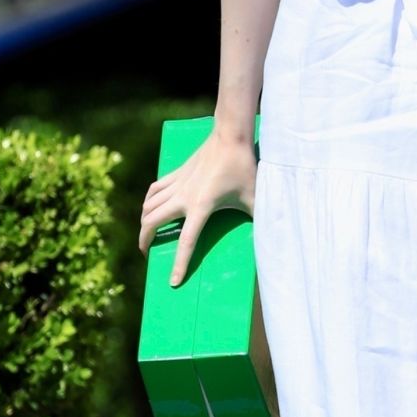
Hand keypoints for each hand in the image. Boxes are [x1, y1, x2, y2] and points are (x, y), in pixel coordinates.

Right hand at [138, 128, 257, 285]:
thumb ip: (259, 217)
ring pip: (149, 206)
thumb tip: (272, 236)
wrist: (230, 135)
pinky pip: (154, 189)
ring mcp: (177, 184)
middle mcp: (183, 197)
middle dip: (145, 240)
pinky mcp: (176, 173)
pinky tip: (150, 207)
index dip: (179, 264)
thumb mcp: (253, 196)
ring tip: (146, 234)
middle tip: (148, 254)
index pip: (186, 241)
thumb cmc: (243, 166)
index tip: (172, 282)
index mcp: (201, 206)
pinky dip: (148, 201)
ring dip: (144, 222)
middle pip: (153, 222)